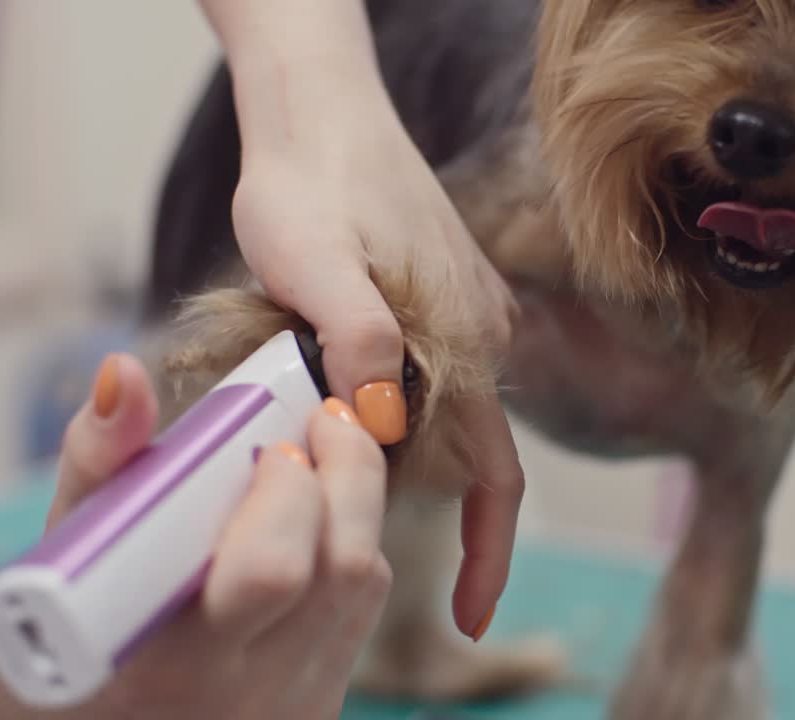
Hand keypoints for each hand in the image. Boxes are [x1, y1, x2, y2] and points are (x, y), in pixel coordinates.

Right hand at [0, 354, 391, 719]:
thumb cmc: (55, 643)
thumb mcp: (57, 561)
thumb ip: (96, 462)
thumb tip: (124, 372)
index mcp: (168, 663)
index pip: (272, 571)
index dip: (291, 492)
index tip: (275, 442)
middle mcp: (244, 695)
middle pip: (346, 569)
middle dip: (348, 474)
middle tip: (321, 421)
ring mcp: (290, 708)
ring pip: (364, 586)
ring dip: (352, 507)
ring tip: (311, 462)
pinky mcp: (316, 710)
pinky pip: (358, 616)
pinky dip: (344, 552)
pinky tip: (307, 528)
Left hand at [227, 84, 521, 639]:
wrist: (320, 108)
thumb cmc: (311, 180)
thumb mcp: (314, 261)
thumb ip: (355, 340)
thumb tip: (380, 425)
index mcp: (468, 340)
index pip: (494, 474)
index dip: (488, 552)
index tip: (470, 615)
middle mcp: (484, 335)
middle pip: (452, 452)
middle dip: (388, 477)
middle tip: (303, 459)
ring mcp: (469, 317)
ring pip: (431, 414)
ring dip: (373, 431)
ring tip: (299, 392)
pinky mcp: (443, 302)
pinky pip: (422, 375)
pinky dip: (375, 395)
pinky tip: (321, 366)